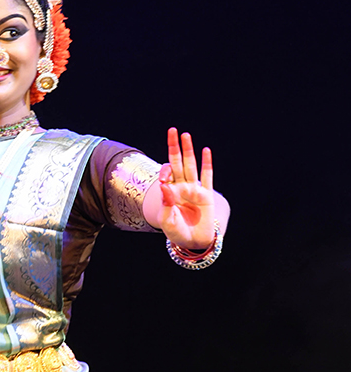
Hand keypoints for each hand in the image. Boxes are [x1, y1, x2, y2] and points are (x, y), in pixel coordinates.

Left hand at [158, 127, 215, 247]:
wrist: (192, 241)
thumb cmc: (176, 231)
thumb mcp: (167, 220)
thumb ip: (166, 203)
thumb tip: (164, 185)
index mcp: (169, 191)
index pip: (166, 173)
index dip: (165, 170)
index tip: (164, 177)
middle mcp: (181, 186)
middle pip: (177, 162)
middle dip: (174, 147)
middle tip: (173, 130)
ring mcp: (194, 189)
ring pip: (191, 165)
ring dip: (189, 150)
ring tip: (186, 135)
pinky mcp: (206, 195)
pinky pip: (207, 176)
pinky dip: (206, 164)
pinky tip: (206, 151)